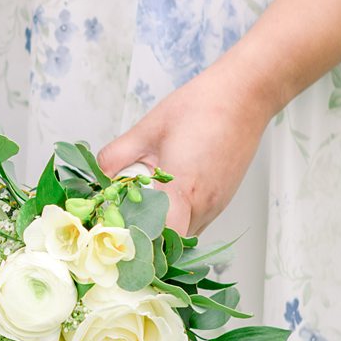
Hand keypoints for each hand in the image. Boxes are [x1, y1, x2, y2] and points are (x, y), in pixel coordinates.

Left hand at [96, 64, 279, 236]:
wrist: (243, 96)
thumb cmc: (198, 108)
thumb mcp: (147, 129)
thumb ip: (117, 156)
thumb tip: (97, 178)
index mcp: (182, 191)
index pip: (159, 240)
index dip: (137, 243)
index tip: (115, 236)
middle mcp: (203, 205)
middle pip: (169, 242)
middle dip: (144, 236)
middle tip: (120, 220)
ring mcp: (216, 205)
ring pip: (183, 234)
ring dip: (161, 227)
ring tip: (140, 206)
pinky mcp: (222, 199)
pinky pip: (195, 221)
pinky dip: (176, 218)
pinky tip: (163, 197)